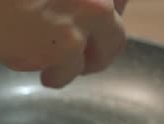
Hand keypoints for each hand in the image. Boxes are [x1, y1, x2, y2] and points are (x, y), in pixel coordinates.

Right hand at [0, 0, 127, 88]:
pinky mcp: (69, 43)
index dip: (107, 12)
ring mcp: (88, 12)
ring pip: (107, 49)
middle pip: (117, 24)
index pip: (118, 0)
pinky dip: (58, 77)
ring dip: (85, 62)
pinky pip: (74, 70)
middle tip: (85, 54)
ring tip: (61, 66)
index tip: (91, 26)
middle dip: (102, 43)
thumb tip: (84, 26)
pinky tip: (45, 76)